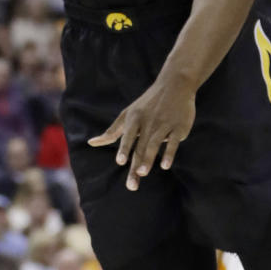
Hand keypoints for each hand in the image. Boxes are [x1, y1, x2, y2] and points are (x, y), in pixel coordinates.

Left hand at [88, 71, 196, 190]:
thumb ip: (112, 131)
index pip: (128, 135)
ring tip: (142, 173)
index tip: (121, 161)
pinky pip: (173, 141)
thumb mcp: (128, 114)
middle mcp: (149, 121)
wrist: (175, 84)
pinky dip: (169, 153)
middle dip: (136, 164)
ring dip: (149, 159)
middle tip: (131, 185)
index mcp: (135, 118)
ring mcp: (164, 124)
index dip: (125, 148)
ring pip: (155, 143)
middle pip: (141, 146)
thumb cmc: (147, 104)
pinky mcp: (178, 127)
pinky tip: (165, 165)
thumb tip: (91, 143)